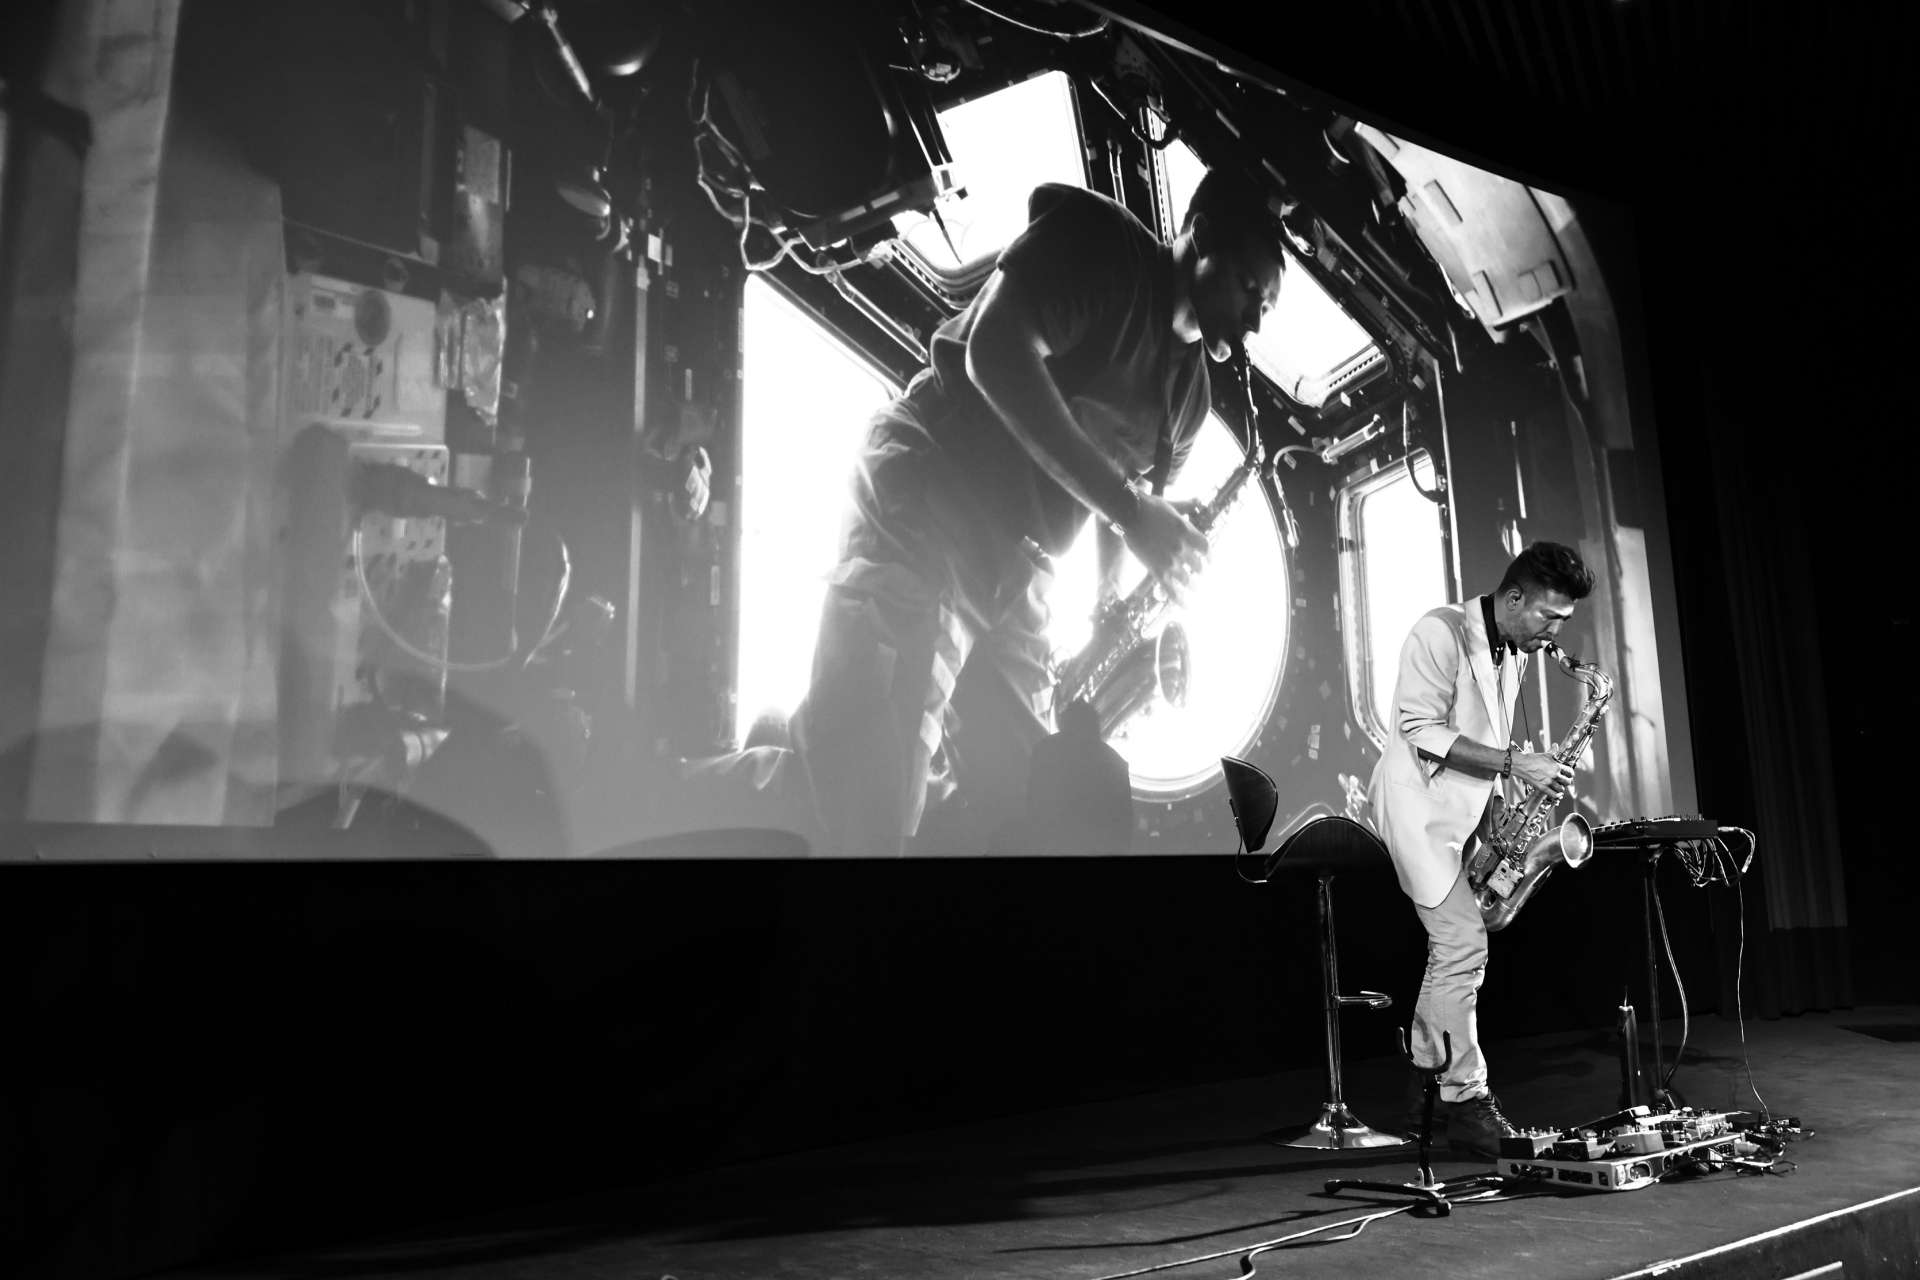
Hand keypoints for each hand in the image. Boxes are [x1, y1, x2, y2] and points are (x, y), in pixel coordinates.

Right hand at [1123, 490, 1209, 607]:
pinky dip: (1180, 599)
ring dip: (1193, 586)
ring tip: (1195, 589)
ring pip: (1187, 580)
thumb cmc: (1149, 507)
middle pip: (1198, 566)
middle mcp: (1182, 548)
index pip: (1206, 549)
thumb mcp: (1172, 505)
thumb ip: (1186, 506)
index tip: (1210, 561)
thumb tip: (1196, 500)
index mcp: (1187, 531)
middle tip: (1199, 576)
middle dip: (1200, 572)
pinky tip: (1186, 605)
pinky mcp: (1156, 570)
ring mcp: (1169, 561)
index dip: (1210, 557)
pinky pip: (1171, 589)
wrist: (1128, 514)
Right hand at [1511, 750, 1574, 800]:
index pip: (1570, 772)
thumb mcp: (1545, 754)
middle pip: (1568, 782)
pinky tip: (1556, 793)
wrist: (1521, 764)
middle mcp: (1554, 774)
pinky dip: (1556, 795)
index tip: (1569, 775)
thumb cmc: (1531, 759)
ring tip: (1559, 787)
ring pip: (1561, 789)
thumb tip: (1556, 746)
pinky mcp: (1542, 787)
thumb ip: (1553, 751)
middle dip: (1567, 781)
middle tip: (1564, 781)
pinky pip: (1553, 794)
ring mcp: (1548, 782)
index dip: (1570, 774)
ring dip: (1561, 788)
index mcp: (1556, 766)